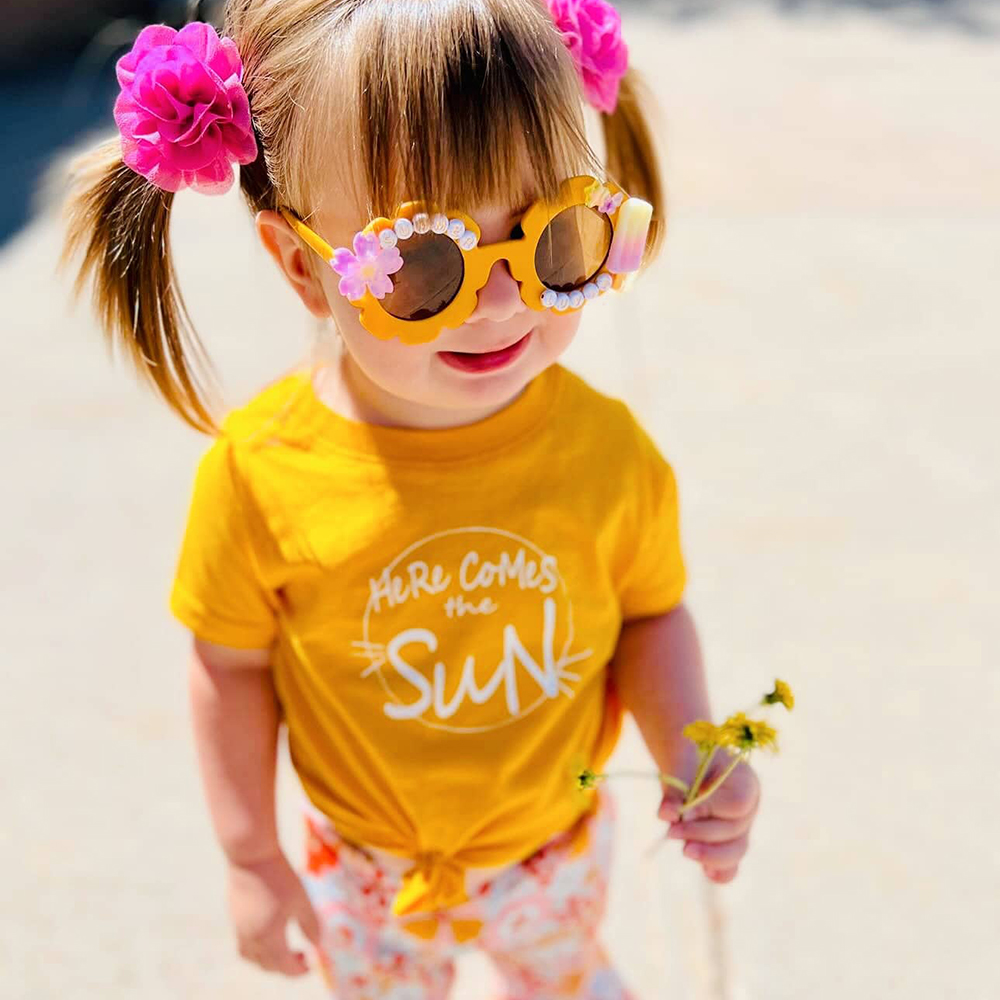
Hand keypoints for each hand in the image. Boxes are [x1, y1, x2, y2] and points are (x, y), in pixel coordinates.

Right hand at [226, 852, 321, 974]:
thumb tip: (317, 945)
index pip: (284, 967)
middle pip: (268, 966)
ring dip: (269, 961)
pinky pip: (244, 944)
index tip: (311, 963)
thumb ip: (310, 925)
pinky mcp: (234, 916)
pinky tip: (270, 933)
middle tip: (303, 956)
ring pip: (252, 958)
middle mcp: (251, 938)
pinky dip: (257, 949)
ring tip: (285, 949)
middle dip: (286, 966)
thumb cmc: (280, 876)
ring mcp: (239, 928)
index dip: (299, 970)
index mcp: (268, 938)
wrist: (252, 855)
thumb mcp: (301, 900)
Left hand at [658, 756, 759, 883]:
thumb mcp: (679, 763)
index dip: (709, 811)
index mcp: (745, 781)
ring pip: (736, 851)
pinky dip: (719, 870)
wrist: (685, 761)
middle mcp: (749, 807)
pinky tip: (706, 871)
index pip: (736, 804)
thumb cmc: (685, 757)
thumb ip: (675, 789)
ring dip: (709, 854)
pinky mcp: (727, 843)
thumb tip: (667, 815)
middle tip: (671, 832)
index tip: (684, 813)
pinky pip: (730, 865)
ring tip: (685, 849)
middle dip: (702, 834)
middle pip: (736, 830)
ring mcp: (741, 828)